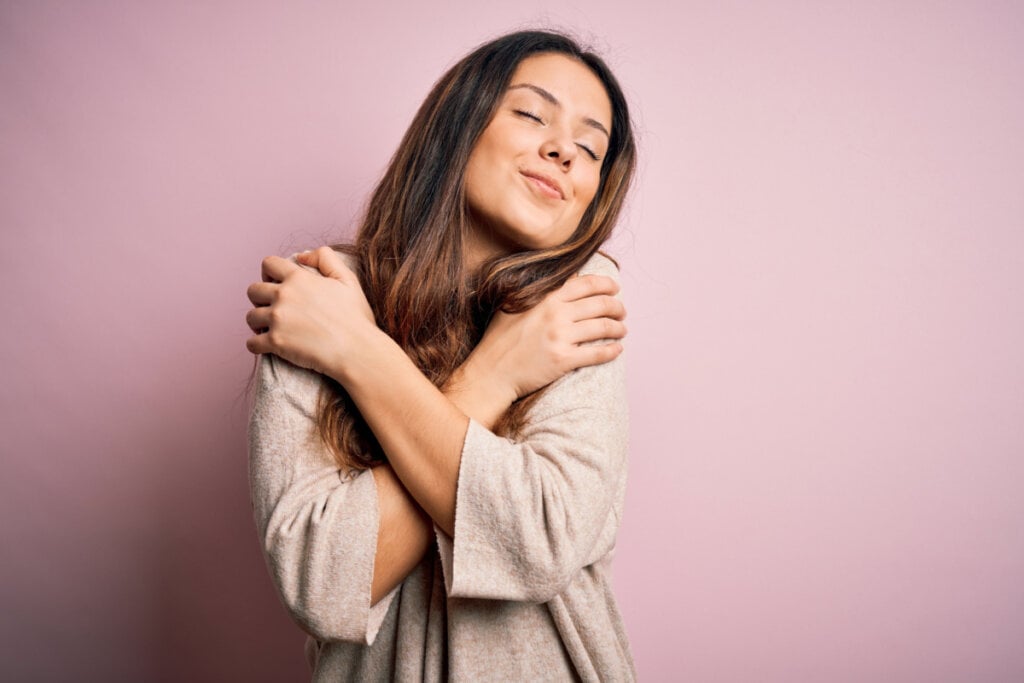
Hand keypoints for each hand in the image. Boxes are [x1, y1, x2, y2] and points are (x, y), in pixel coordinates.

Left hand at [245, 247, 378, 377]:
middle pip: (253, 290)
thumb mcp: (347, 279)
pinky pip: (251, 343)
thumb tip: (302, 256)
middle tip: (272, 308)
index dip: (269, 273)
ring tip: (270, 328)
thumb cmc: (355, 318)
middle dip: (260, 298)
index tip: (275, 284)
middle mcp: (283, 296)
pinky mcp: (275, 343)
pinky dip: (256, 345)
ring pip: (250, 317)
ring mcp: (277, 320)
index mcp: (299, 278)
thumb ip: (326, 258)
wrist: (356, 350)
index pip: (268, 264)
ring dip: (257, 323)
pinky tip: (267, 346)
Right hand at [460, 273, 626, 404]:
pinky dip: (612, 351)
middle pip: (600, 305)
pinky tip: (617, 350)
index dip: (605, 284)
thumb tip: (566, 279)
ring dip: (618, 328)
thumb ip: (539, 291)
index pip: (586, 284)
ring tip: (621, 330)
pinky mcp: (564, 360)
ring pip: (602, 328)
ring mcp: (561, 338)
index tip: (614, 288)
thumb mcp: (513, 305)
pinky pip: (597, 353)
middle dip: (616, 307)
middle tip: (622, 311)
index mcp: (546, 298)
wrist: (491, 372)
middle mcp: (556, 315)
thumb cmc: (499, 339)